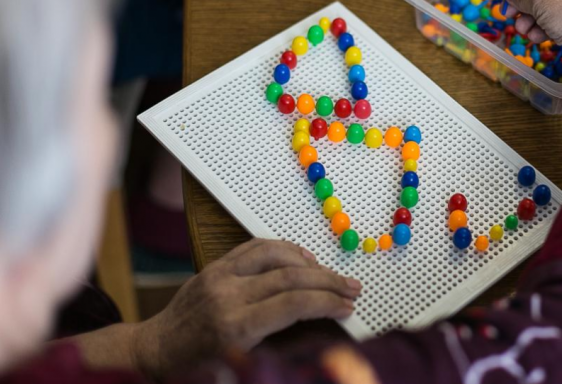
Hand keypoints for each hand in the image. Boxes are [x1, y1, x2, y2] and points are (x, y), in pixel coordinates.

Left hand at [132, 238, 360, 379]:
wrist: (152, 353)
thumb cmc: (193, 371)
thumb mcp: (235, 374)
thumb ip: (276, 353)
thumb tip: (318, 340)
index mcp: (234, 327)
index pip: (294, 303)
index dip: (327, 303)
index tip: (348, 307)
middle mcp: (227, 295)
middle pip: (291, 276)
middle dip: (328, 282)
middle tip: (353, 289)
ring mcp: (219, 275)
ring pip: (276, 255)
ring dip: (311, 263)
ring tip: (333, 275)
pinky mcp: (215, 266)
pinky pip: (256, 247)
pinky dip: (285, 250)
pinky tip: (304, 260)